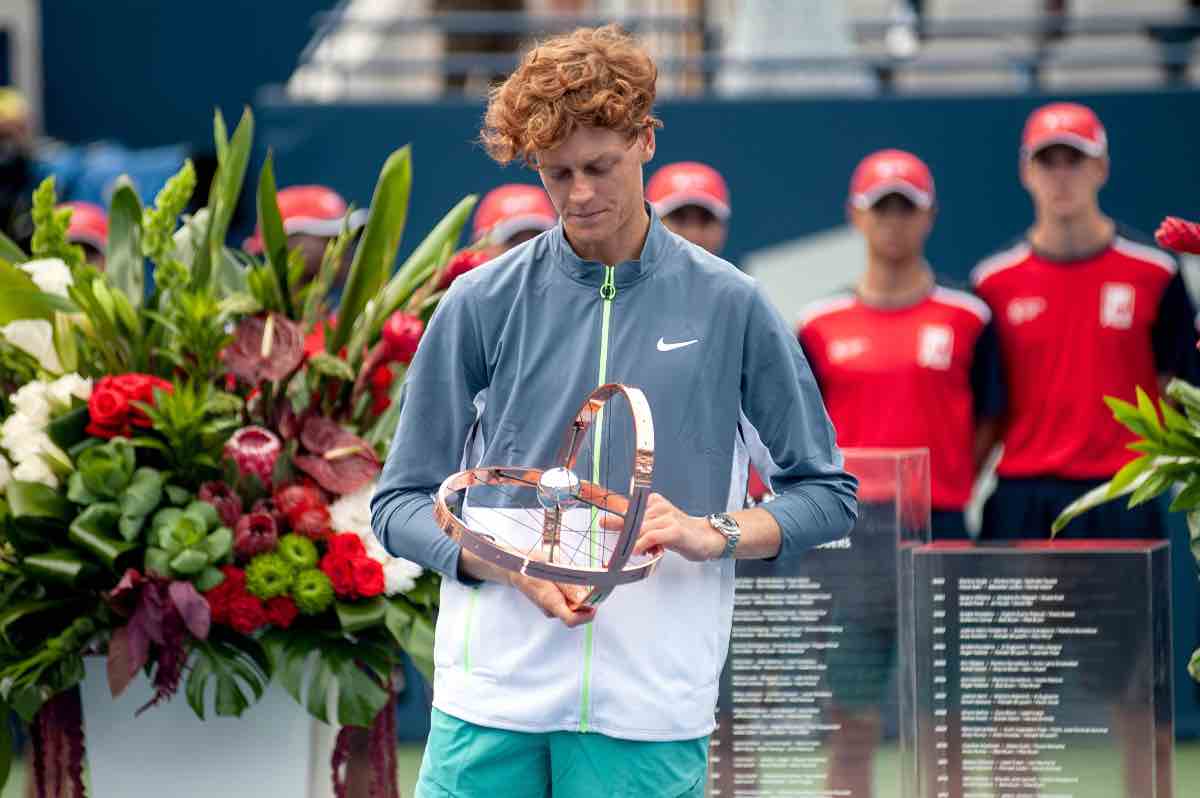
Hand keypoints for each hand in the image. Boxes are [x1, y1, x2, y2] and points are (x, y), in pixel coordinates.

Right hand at [509, 570, 595, 627]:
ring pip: (574, 608)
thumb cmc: (531, 566)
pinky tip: (569, 581)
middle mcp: (551, 609)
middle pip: (577, 614)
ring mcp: (552, 608)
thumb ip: (568, 586)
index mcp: (550, 602)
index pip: (571, 620)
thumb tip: (584, 599)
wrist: (516, 568)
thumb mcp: (551, 570)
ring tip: (575, 578)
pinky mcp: (553, 604)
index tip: (595, 601)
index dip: (587, 614)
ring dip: (581, 596)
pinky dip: (574, 594)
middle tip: (591, 583)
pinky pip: (569, 603)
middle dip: (587, 601)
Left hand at [603, 492, 723, 561]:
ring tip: (647, 550)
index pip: (628, 505)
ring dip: (636, 543)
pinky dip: (642, 545)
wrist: (705, 538)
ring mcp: (668, 516)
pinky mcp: (674, 529)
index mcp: (653, 502)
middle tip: (619, 541)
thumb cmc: (679, 534)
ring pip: (640, 530)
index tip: (598, 518)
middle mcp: (659, 506)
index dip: (612, 510)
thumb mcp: (654, 528)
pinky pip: (651, 536)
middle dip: (623, 534)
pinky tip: (641, 551)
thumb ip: (635, 526)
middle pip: (632, 520)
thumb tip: (610, 526)